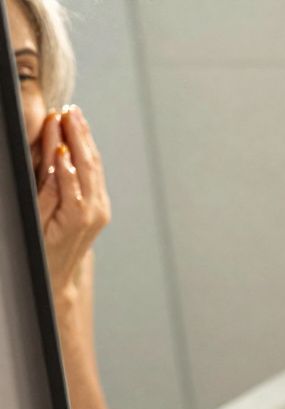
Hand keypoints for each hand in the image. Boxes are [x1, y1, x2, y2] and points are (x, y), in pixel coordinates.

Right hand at [34, 106, 110, 293]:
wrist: (57, 275)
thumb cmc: (41, 251)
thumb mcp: (37, 222)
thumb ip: (47, 192)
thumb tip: (56, 163)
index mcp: (78, 214)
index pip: (71, 169)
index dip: (61, 143)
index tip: (54, 121)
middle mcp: (95, 210)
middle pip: (87, 164)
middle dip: (77, 135)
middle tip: (67, 111)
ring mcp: (101, 208)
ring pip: (94, 166)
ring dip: (85, 139)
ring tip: (74, 117)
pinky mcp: (100, 207)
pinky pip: (95, 175)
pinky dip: (88, 153)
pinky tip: (80, 137)